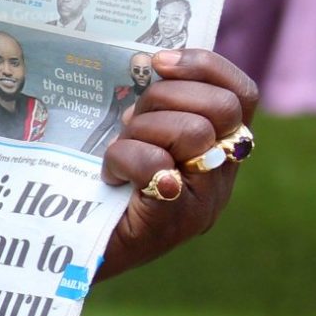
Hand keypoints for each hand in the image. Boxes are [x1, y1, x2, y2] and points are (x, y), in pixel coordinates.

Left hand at [99, 49, 258, 280]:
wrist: (74, 253)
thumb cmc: (103, 190)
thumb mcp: (138, 137)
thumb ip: (159, 108)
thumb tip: (157, 63)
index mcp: (220, 151)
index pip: (241, 96)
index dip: (205, 68)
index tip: (158, 61)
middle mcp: (223, 177)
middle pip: (220, 108)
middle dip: (164, 99)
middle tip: (130, 121)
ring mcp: (205, 201)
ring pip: (192, 131)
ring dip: (141, 131)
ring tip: (119, 151)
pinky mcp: (176, 221)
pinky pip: (157, 166)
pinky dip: (124, 160)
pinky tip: (110, 176)